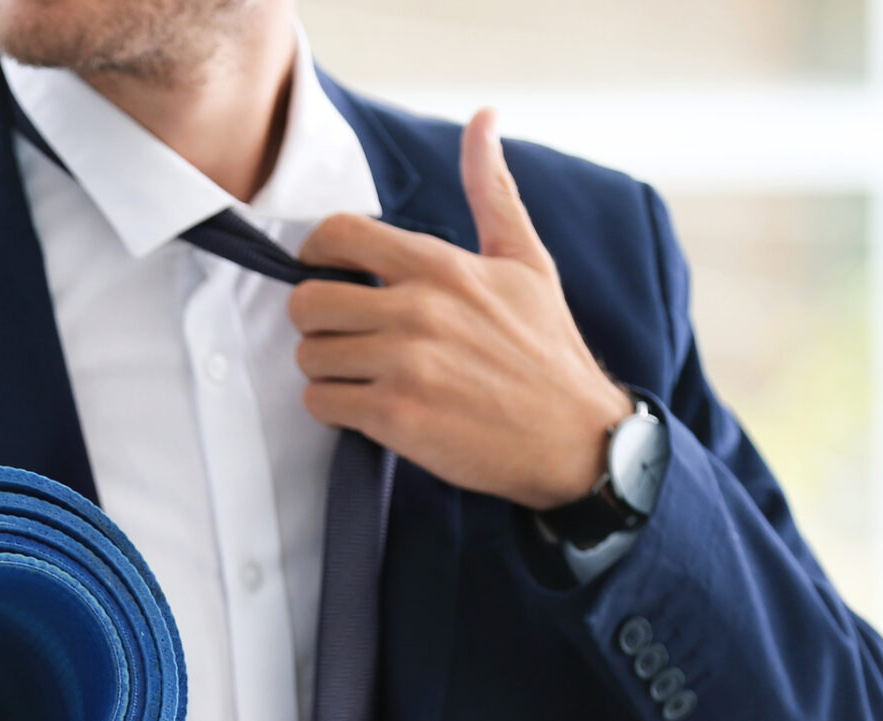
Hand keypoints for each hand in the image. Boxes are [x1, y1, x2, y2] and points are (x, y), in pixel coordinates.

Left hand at [290, 108, 632, 510]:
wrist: (574, 439)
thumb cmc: (547, 351)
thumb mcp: (526, 260)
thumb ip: (491, 190)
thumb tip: (485, 119)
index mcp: (441, 266)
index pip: (338, 234)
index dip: (318, 255)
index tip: (330, 273)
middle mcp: (419, 310)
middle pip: (308, 301)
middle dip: (317, 321)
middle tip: (344, 334)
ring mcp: (405, 365)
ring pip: (309, 356)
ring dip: (325, 369)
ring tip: (361, 374)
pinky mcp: (397, 418)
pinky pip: (321, 403)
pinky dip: (334, 408)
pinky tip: (368, 407)